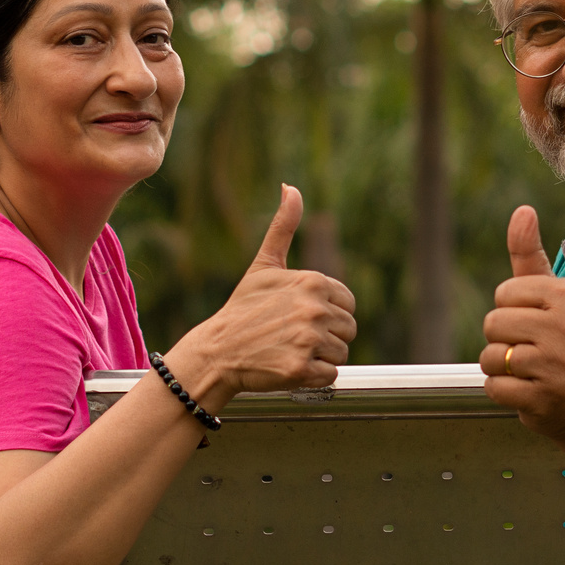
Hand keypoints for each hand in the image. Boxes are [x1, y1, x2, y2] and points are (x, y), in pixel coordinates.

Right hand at [167, 185, 356, 407]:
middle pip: (348, 329)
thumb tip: (290, 188)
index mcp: (312, 282)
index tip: (300, 316)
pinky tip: (289, 366)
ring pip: (341, 353)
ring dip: (319, 357)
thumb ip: (284, 226)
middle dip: (326, 336)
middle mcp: (314, 309)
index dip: (327, 313)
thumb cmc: (242, 308)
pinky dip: (313, 377)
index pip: (348, 303)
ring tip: (289, 349)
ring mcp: (308, 340)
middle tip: (292, 335)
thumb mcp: (264, 264)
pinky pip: (330, 376)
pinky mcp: (301, 369)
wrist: (216, 351)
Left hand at [479, 206, 564, 454]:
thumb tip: (522, 210)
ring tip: (531, 371)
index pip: (503, 293)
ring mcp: (557, 363)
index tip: (538, 324)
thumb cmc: (564, 340)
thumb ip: (529, 255)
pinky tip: (530, 390)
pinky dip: (504, 392)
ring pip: (490, 357)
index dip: (511, 311)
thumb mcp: (552, 295)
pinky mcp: (545, 396)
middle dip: (503, 340)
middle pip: (493, 323)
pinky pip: (495, 387)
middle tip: (534, 351)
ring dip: (502, 368)